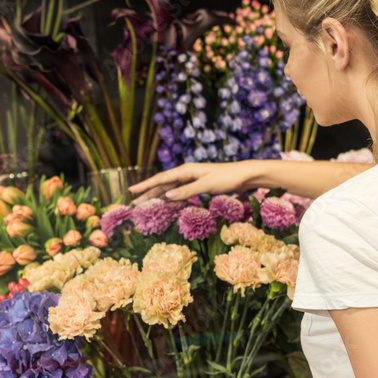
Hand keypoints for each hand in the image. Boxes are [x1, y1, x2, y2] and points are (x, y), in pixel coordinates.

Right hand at [128, 162, 260, 203]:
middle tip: (134, 204)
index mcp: (186, 170)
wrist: (244, 176)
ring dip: (158, 198)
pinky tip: (165, 206)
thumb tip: (167, 196)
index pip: (161, 178)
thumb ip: (186, 191)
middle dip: (148, 194)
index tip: (132, 191)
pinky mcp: (198, 187)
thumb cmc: (227, 178)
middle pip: (163, 185)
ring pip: (170, 190)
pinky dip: (171, 200)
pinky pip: (180, 194)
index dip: (146, 185)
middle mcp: (186, 174)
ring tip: (145, 206)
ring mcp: (191, 180)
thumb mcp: (206, 185)